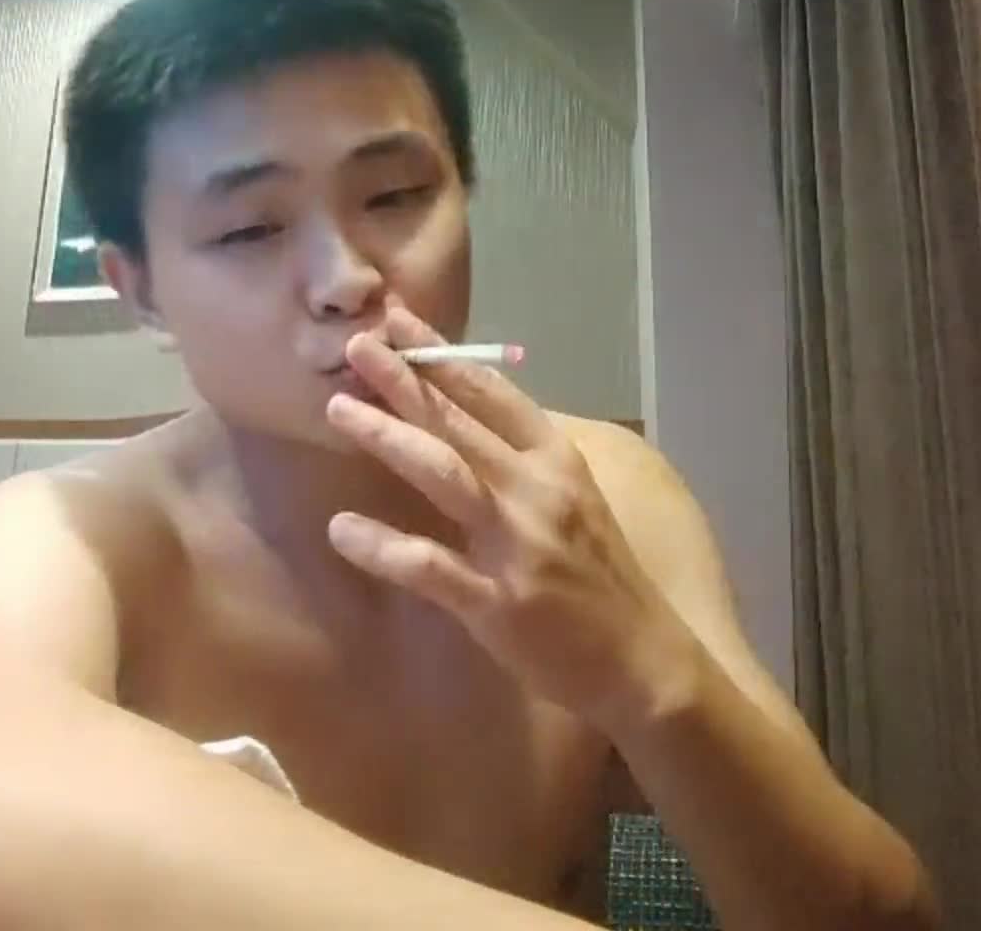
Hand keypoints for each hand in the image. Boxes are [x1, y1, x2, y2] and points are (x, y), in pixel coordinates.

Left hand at [325, 308, 690, 731]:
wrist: (641, 660)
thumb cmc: (601, 573)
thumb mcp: (576, 496)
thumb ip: (526, 455)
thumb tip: (474, 412)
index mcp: (556, 458)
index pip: (492, 390)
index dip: (442, 353)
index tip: (397, 320)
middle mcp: (536, 489)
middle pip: (459, 421)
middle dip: (404, 380)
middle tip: (356, 346)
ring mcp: (516, 544)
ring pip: (443, 473)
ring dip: (388, 437)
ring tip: (338, 409)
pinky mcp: (496, 603)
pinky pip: (429, 565)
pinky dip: (382, 546)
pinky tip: (341, 530)